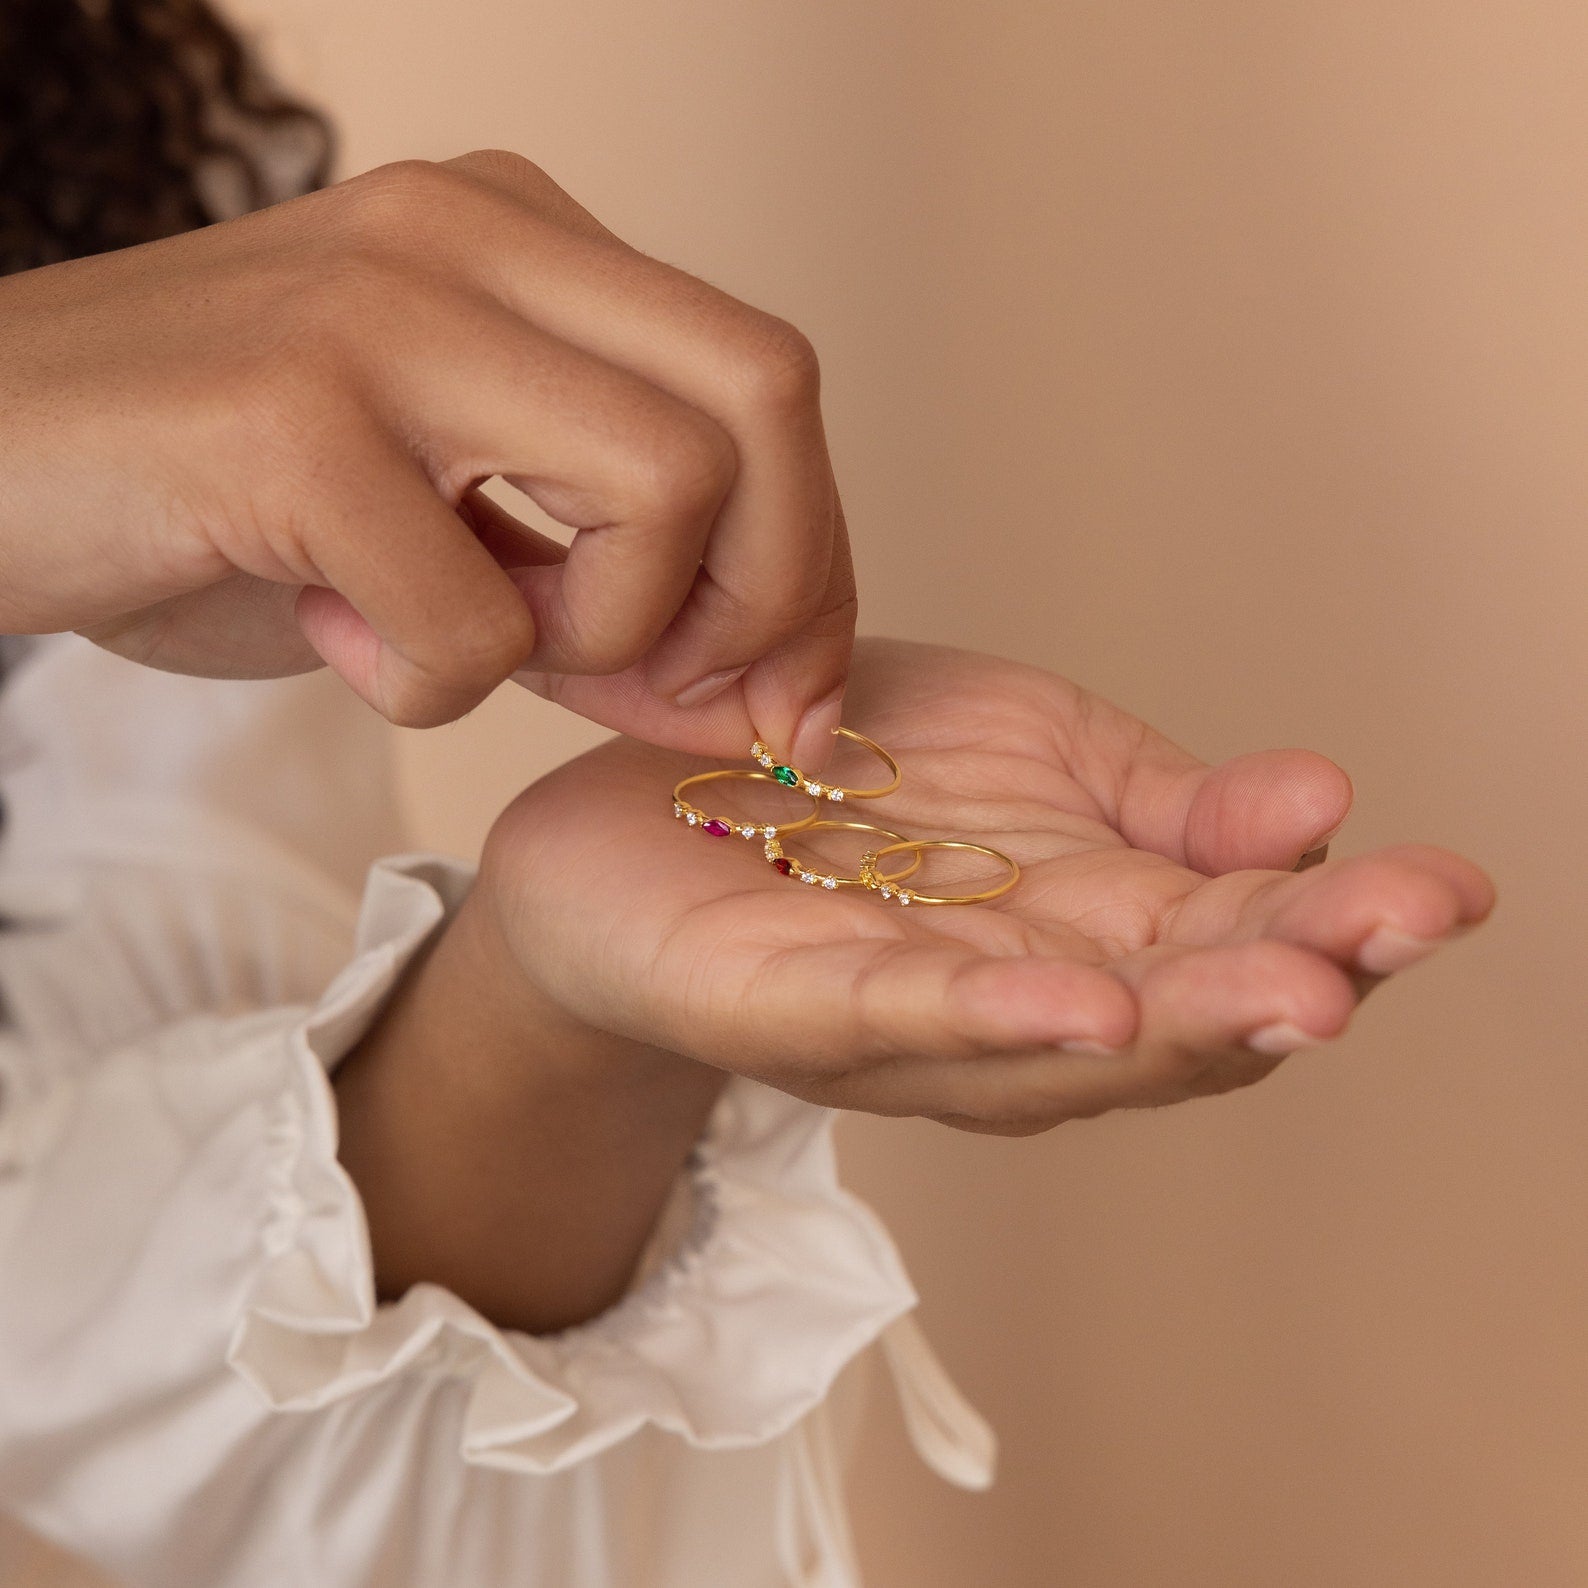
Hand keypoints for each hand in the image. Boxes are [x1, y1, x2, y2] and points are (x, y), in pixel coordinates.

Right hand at [0, 151, 851, 760]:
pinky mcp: (287, 413)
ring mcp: (381, 308)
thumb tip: (768, 715)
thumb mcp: (455, 560)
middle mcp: (471, 234)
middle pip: (768, 400)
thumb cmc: (221, 512)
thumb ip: (614, 621)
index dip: (813, 561)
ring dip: (593, 632)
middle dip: (768, 591)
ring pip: (664, 485)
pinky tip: (327, 633)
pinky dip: (426, 680)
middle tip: (664, 683)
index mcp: (523, 241)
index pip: (770, 383)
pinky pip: (471, 612)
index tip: (785, 692)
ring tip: (456, 635)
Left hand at [474, 638, 1493, 1134]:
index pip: (1231, 936)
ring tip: (1291, 993)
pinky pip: (896, 1017)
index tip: (1446, 883)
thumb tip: (1319, 801)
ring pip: (1060, 1044)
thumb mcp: (1028, 752)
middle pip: (1171, 1012)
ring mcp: (904, 1017)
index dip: (1341, 919)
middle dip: (1291, 976)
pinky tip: (1082, 1004)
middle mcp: (1013, 992)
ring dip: (1180, 1022)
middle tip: (1399, 933)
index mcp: (1083, 922)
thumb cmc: (841, 786)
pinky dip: (992, 1015)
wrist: (630, 806)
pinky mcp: (785, 1008)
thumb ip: (1165, 796)